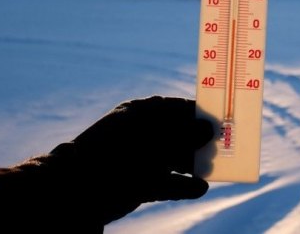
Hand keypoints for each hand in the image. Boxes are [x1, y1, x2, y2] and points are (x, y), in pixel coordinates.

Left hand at [50, 96, 214, 224]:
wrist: (77, 191)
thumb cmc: (118, 156)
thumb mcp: (156, 142)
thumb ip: (184, 135)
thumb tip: (209, 128)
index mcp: (141, 113)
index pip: (175, 107)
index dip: (197, 113)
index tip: (220, 119)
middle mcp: (141, 133)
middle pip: (176, 133)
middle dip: (199, 140)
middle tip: (223, 145)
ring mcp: (139, 159)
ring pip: (173, 158)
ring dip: (193, 164)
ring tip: (215, 167)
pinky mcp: (137, 184)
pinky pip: (165, 182)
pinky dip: (182, 185)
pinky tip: (200, 188)